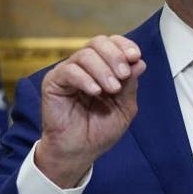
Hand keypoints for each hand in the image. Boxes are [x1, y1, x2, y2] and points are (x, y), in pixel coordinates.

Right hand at [35, 35, 145, 187]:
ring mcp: (69, 73)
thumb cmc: (101, 130)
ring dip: (103, 70)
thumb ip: (130, 85)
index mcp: (104, 69)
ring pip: (85, 55)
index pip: (113, 44)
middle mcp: (86, 67)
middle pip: (98, 42)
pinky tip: (95, 91)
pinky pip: (69, 71)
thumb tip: (139, 62)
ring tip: (111, 90)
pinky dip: (85, 78)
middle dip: (115, 55)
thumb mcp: (124, 107)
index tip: (135, 56)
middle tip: (124, 75)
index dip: (125, 45)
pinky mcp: (53, 82)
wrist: (80, 150)